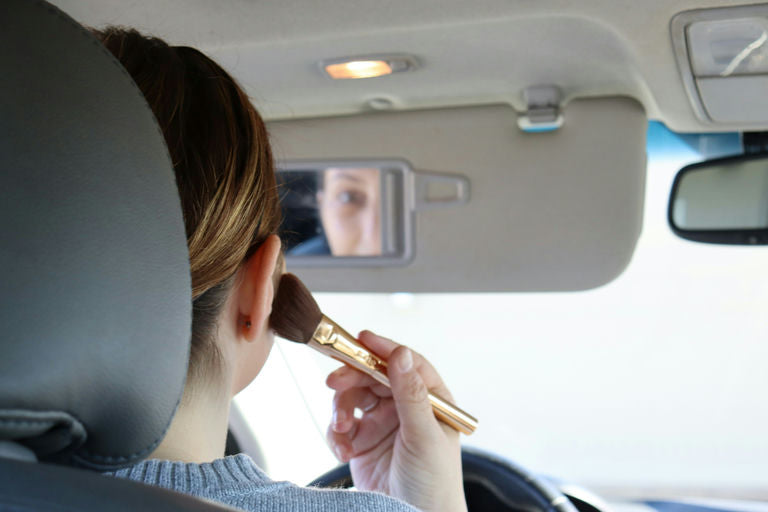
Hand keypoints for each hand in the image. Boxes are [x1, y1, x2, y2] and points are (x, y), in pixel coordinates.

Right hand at [325, 330, 466, 511]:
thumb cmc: (435, 483)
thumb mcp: (424, 436)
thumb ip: (410, 395)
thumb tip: (400, 354)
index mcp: (430, 399)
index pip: (406, 363)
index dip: (383, 349)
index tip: (361, 339)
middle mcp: (405, 406)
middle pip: (372, 375)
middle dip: (351, 377)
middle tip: (333, 382)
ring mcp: (382, 422)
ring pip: (352, 397)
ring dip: (341, 409)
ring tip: (342, 429)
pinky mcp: (362, 441)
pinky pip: (341, 425)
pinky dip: (336, 434)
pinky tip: (343, 451)